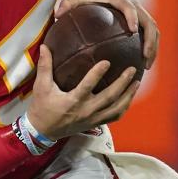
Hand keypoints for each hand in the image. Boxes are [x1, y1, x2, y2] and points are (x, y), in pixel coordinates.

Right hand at [26, 44, 140, 140]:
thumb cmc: (42, 107)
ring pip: (116, 108)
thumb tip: (44, 47)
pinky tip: (128, 98)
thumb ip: (44, 66)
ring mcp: (93, 118)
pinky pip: (114, 117)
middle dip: (123, 83)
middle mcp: (86, 110)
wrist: (42, 131)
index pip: (88, 85)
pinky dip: (124, 107)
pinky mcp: (95, 123)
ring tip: (136, 83)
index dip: (98, 73)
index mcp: (73, 100)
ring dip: (128, 96)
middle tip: (132, 70)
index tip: (108, 61)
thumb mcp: (41, 86)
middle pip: (110, 97)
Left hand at [55, 0, 159, 69]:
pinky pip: (149, 36)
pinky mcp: (142, 21)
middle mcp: (135, 6)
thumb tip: (57, 15)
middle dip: (150, 40)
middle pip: (149, 23)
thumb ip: (68, 3)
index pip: (129, 7)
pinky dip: (148, 49)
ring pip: (153, 32)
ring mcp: (141, 14)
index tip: (133, 30)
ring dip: (153, 48)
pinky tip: (140, 65)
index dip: (133, 17)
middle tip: (145, 57)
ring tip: (145, 66)